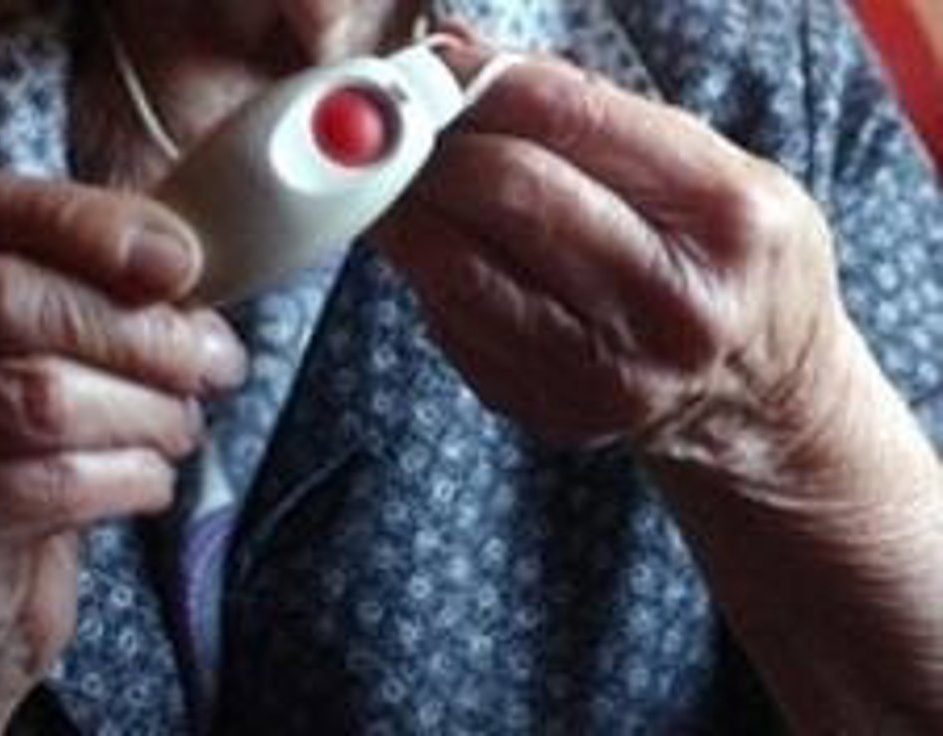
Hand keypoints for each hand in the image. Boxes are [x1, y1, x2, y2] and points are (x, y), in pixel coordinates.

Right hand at [0, 174, 246, 733]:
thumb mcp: (30, 350)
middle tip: (214, 365)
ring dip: (145, 413)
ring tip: (179, 430)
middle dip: (140, 333)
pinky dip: (128, 479)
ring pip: (38, 396)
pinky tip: (145, 483)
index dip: (96, 228)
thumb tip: (180, 257)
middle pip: (11, 300)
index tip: (185, 266)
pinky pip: (47, 483)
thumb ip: (86, 285)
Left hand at [377, 47, 847, 464]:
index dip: (477, 82)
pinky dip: (428, 272)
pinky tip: (439, 247)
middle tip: (398, 128)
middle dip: (432, 146)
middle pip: (505, 192)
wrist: (764, 395)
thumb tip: (455, 50)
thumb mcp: (711, 165)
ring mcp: (601, 371)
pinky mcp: (546, 407)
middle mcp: (667, 303)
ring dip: (405, 210)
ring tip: (394, 181)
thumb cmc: (733, 259)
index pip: (570, 119)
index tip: (428, 67)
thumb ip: (587, 106)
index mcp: (725, 216)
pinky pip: (451, 322)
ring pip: (455, 268)